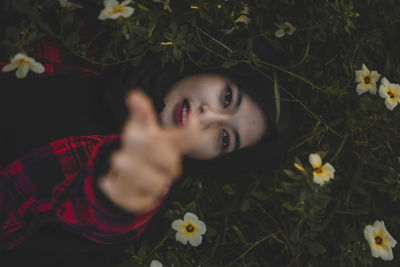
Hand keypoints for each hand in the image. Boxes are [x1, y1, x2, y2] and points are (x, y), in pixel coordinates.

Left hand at [98, 90, 199, 212]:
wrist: (130, 178)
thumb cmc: (139, 148)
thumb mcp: (138, 128)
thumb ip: (140, 113)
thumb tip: (134, 95)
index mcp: (170, 146)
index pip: (188, 139)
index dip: (191, 129)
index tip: (190, 116)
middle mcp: (168, 168)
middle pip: (169, 159)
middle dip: (146, 146)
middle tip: (128, 138)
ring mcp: (157, 186)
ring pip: (151, 182)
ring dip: (130, 169)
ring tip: (117, 160)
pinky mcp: (141, 202)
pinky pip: (132, 200)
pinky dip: (116, 189)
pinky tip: (107, 181)